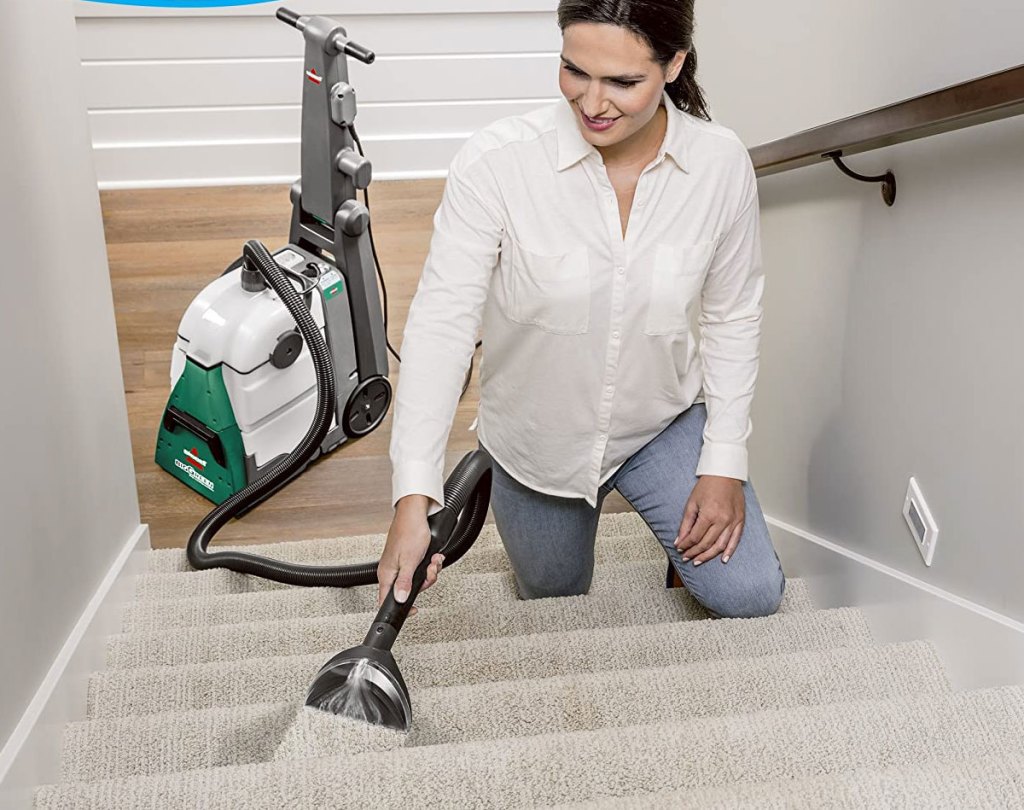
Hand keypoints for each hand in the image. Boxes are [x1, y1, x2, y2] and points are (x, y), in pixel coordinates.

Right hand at [378, 495, 443, 617]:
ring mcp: (401, 565)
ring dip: (430, 571)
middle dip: (424, 582)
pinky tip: (433, 556)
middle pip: (408, 590)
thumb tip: (400, 600)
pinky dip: (430, 563)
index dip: (401, 608)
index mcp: (387, 574)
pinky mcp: (409, 558)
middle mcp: (392, 571)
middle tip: (429, 571)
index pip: (386, 600)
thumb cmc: (409, 532)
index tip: (413, 610)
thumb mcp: (410, 561)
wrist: (415, 513)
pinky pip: (421, 569)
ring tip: (432, 560)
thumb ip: (405, 583)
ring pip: (417, 579)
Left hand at [674, 476, 744, 564]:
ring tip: (699, 560)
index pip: (695, 537)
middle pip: (707, 544)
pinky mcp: (740, 520)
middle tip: (687, 557)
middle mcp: (722, 520)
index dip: (686, 546)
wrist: (725, 474)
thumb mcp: (692, 503)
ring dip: (709, 556)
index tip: (680, 549)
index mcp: (709, 515)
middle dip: (695, 553)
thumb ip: (686, 524)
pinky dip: (730, 551)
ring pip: (721, 546)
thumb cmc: (708, 485)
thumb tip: (679, 540)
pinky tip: (723, 559)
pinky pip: (735, 540)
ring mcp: (733, 521)